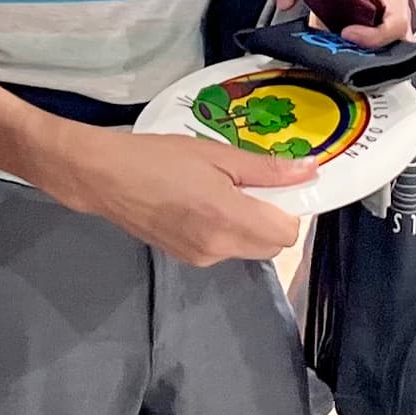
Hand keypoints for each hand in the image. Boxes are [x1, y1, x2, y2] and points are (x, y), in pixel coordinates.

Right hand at [66, 127, 304, 266]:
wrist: (105, 177)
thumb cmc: (159, 157)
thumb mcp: (218, 154)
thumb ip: (267, 169)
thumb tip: (309, 170)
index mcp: (228, 219)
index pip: (286, 233)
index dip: (289, 208)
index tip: (277, 186)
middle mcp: (218, 247)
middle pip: (271, 246)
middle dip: (272, 219)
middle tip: (250, 186)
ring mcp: (201, 258)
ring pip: (249, 248)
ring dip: (249, 225)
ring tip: (221, 191)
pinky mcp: (187, 259)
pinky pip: (225, 248)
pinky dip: (227, 231)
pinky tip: (202, 205)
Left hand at [271, 0, 415, 47]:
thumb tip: (286, 1)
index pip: (395, 22)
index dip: (373, 37)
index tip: (345, 34)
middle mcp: (398, 0)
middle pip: (400, 40)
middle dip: (373, 51)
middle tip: (343, 49)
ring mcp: (396, 11)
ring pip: (397, 44)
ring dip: (373, 53)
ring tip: (345, 50)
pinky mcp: (387, 20)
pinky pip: (388, 43)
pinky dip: (372, 50)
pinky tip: (348, 49)